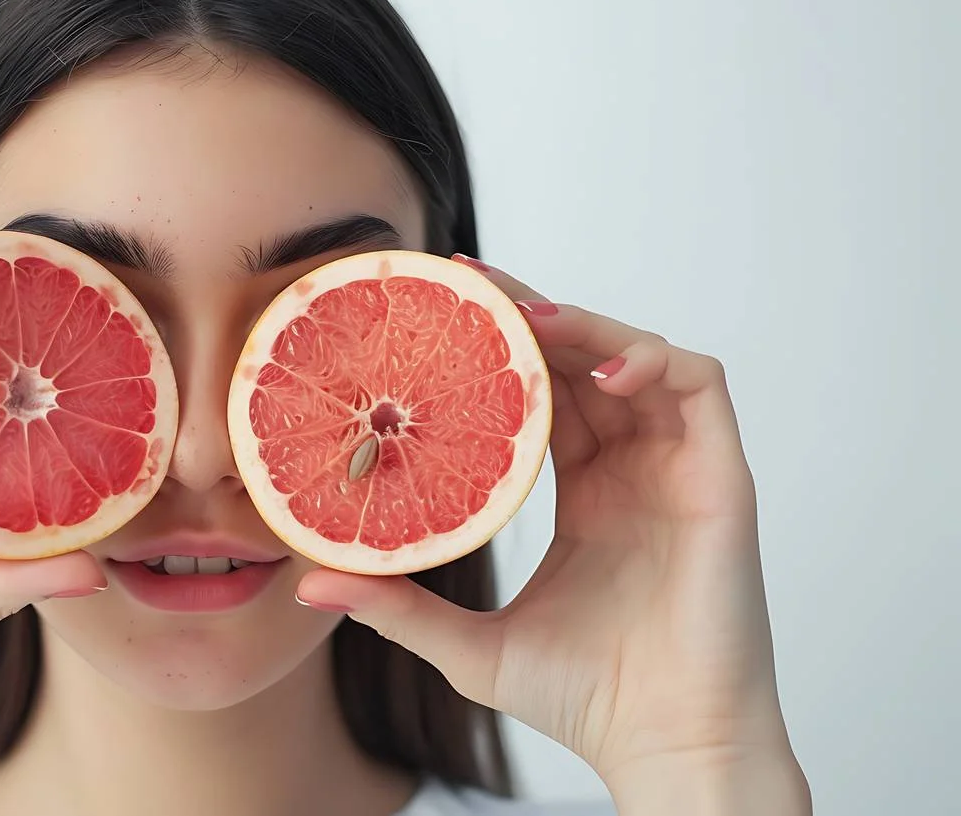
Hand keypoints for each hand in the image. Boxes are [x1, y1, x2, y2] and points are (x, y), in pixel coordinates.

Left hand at [297, 255, 808, 811]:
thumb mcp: (466, 644)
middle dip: (533, 314)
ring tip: (529, 321)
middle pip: (584, 360)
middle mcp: (630, 471)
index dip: (501, 349)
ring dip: (588, 326)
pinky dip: (655, 360)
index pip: (542, 395)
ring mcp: (677, 470)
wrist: (664, 746)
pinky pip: (700, 387)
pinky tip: (602, 371)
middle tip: (473, 282)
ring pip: (639, 358)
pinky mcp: (721, 478)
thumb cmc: (582, 699)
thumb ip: (396, 606)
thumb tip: (306, 584)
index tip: (443, 307)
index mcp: (584, 495)